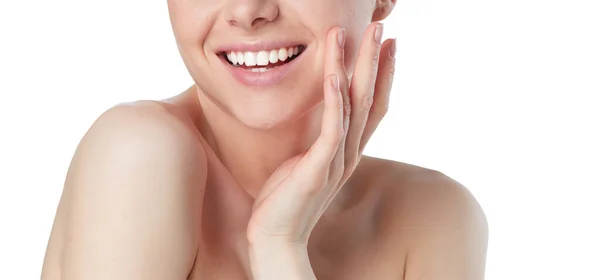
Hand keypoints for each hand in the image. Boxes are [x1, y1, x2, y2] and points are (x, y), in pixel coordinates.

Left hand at [247, 22, 396, 245]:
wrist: (274, 236)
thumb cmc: (286, 197)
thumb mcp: (307, 160)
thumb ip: (320, 139)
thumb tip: (322, 116)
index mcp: (347, 150)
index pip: (373, 106)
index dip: (383, 75)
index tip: (387, 45)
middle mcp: (349, 153)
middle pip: (370, 99)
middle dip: (376, 61)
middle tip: (383, 27)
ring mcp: (336, 161)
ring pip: (353, 107)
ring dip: (354, 69)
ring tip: (355, 36)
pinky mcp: (317, 169)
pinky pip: (331, 129)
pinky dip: (334, 101)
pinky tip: (334, 75)